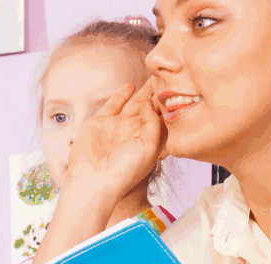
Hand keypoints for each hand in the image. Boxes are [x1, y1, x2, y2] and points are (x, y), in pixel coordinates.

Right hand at [63, 80, 166, 200]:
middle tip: (169, 75)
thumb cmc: (123, 172)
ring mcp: (116, 127)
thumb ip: (154, 123)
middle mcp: (133, 133)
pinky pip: (113, 104)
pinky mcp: (100, 123)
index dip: (168, 104)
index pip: (161, 118)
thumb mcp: (150, 148)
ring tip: (154, 75)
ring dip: (143, 91)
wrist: (93, 180)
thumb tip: (149, 102)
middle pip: (149, 108)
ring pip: (134, 103)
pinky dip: (122, 94)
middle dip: (158, 93)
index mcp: (147, 141)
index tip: (177, 88)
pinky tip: (131, 85)